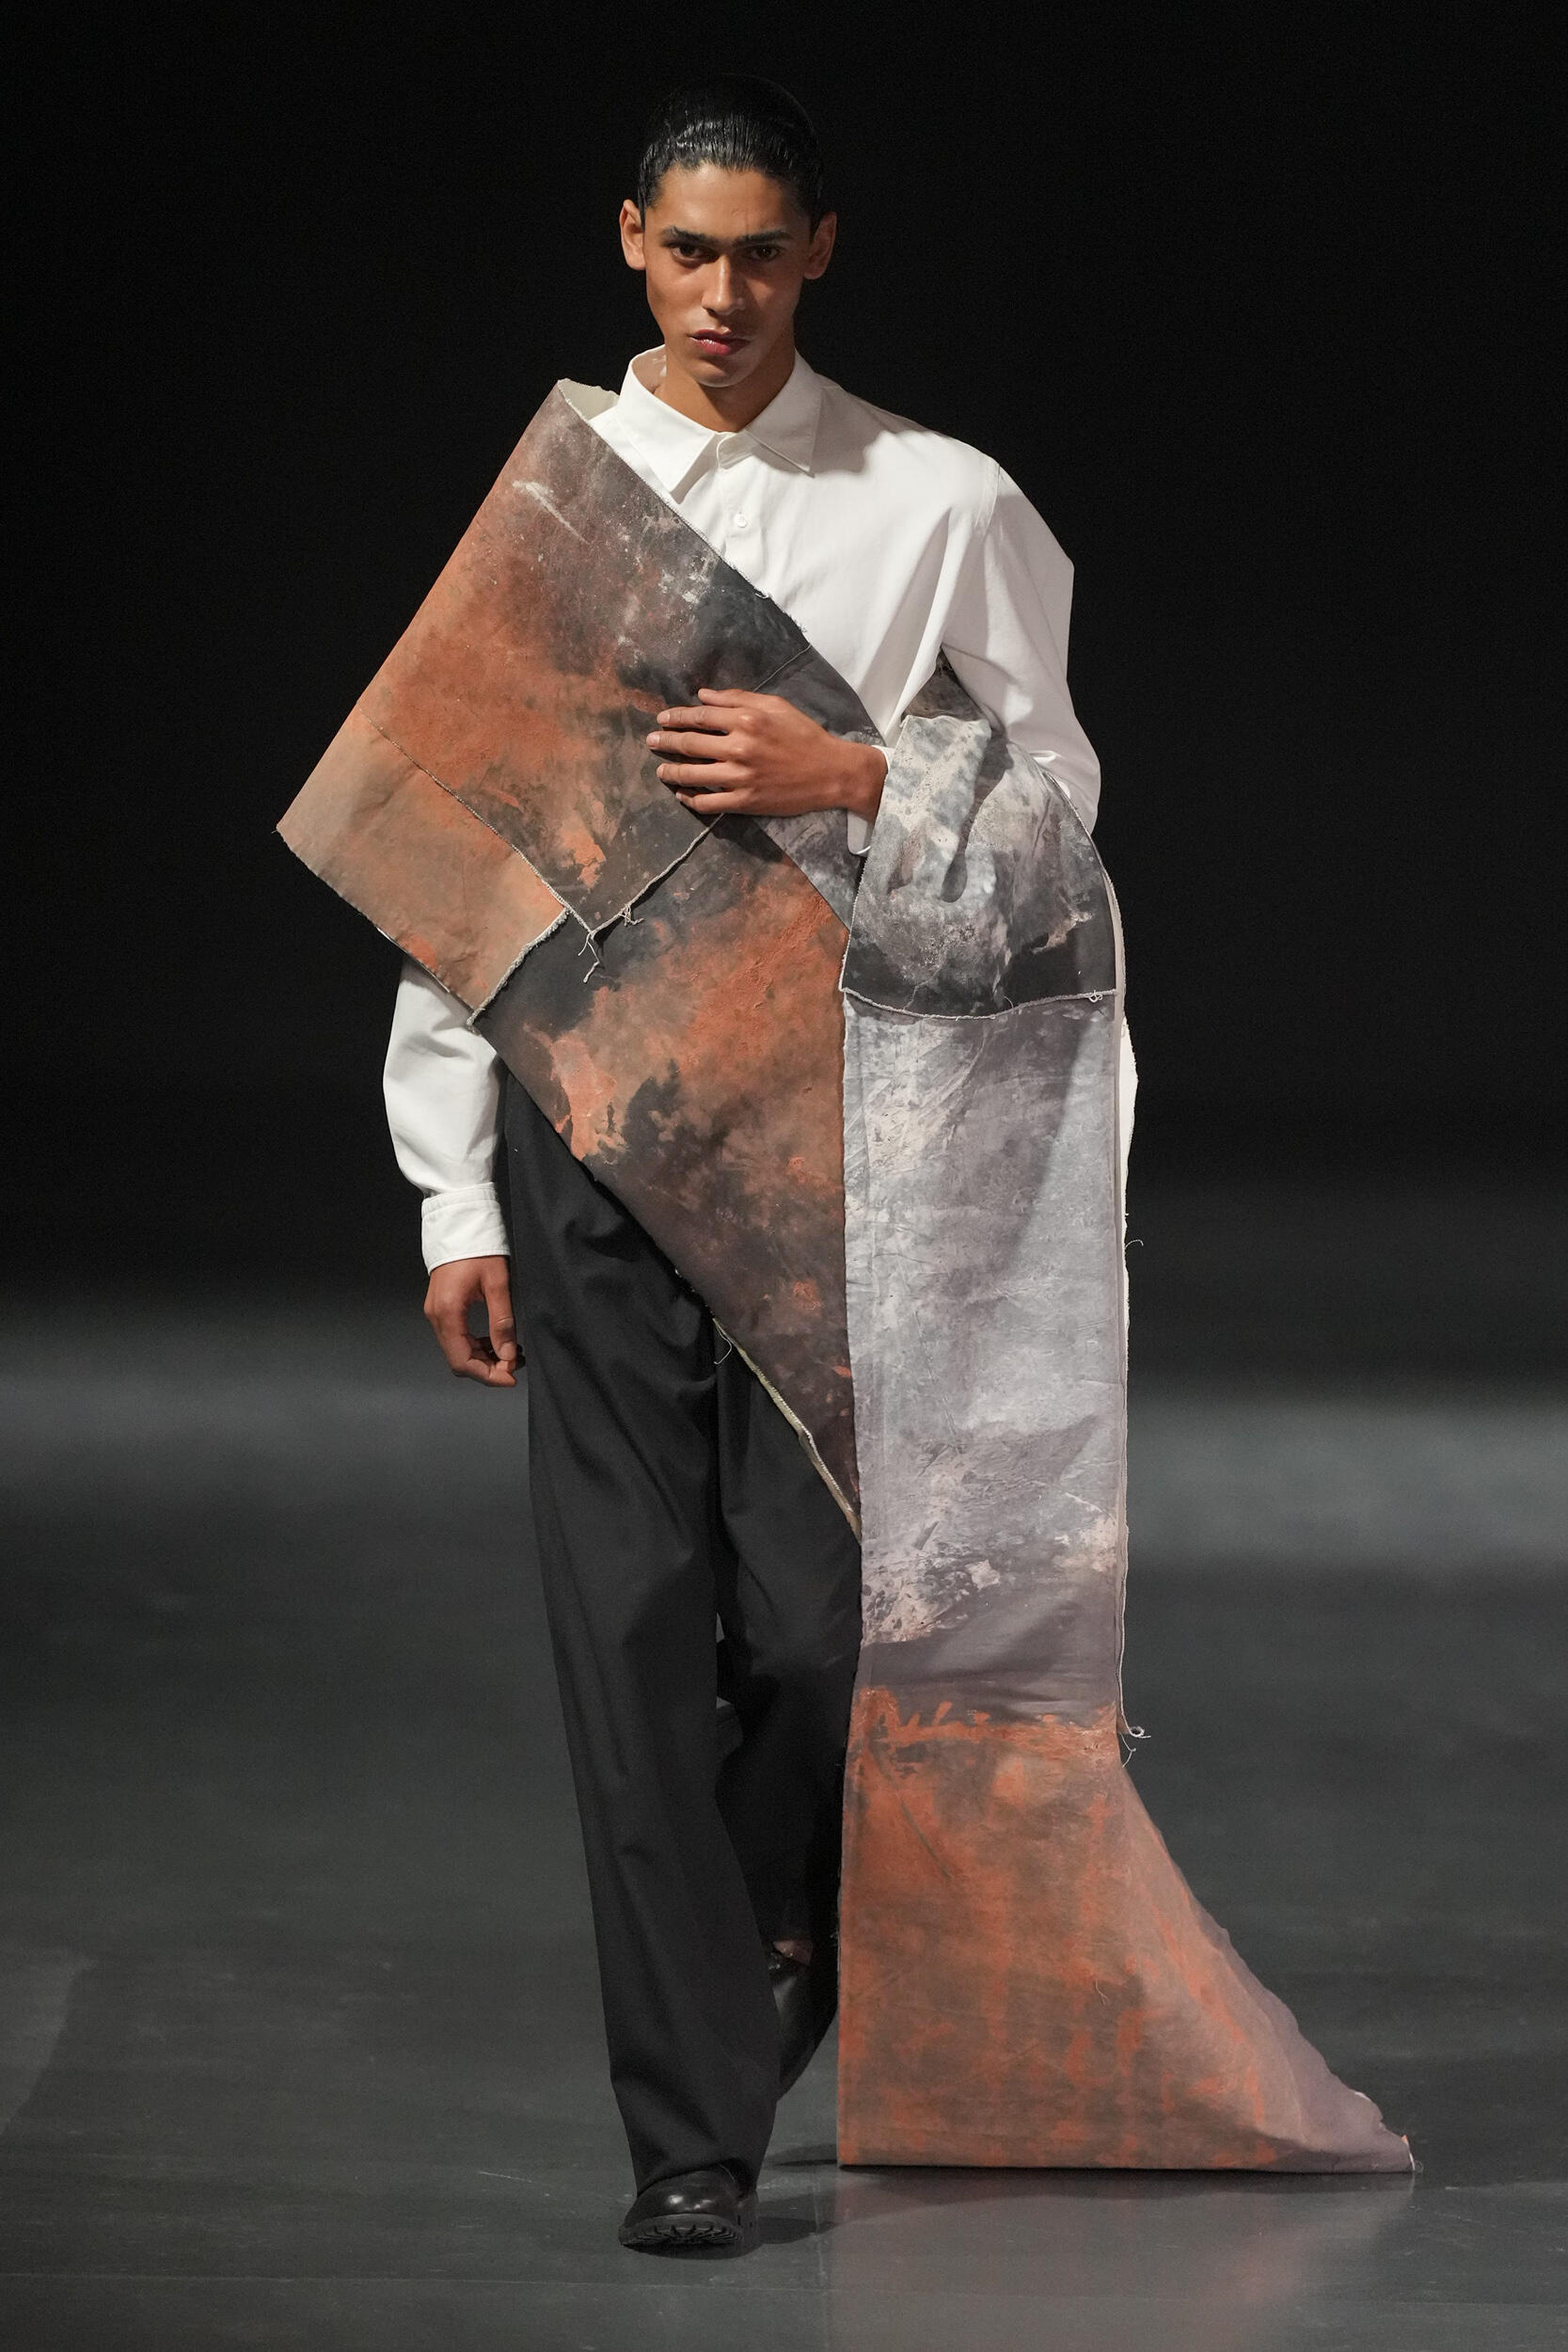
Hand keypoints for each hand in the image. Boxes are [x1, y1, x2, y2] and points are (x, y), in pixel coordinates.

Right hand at [423, 1255, 518, 1386]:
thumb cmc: (478, 1249)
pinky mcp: (441, 1309)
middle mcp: (437, 1317)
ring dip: (481, 1359)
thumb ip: (502, 1322)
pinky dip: (474, 1346)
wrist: (460, 1226)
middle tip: (513, 1365)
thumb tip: (508, 1354)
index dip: (488, 1375)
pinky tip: (493, 1341)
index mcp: (448, 1312)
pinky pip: (456, 1338)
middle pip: (458, 1360)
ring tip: (508, 1353)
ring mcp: (436, 1313)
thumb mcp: (497, 1284)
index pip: (463, 1361)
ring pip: (457, 1351)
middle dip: (486, 1369)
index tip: (510, 1376)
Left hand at [648, 688, 884, 822]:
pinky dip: (691, 800)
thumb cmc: (804, 735)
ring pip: (693, 775)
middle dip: (666, 741)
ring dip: (672, 772)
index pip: (700, 717)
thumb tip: (703, 695)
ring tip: (661, 770)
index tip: (663, 719)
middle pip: (690, 744)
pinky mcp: (746, 801)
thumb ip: (737, 698)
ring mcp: (741, 777)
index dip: (676, 717)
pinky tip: (682, 795)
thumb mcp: (775, 705)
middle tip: (652, 741)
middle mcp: (739, 747)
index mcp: (746, 719)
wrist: (831, 772)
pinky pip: (709, 803)